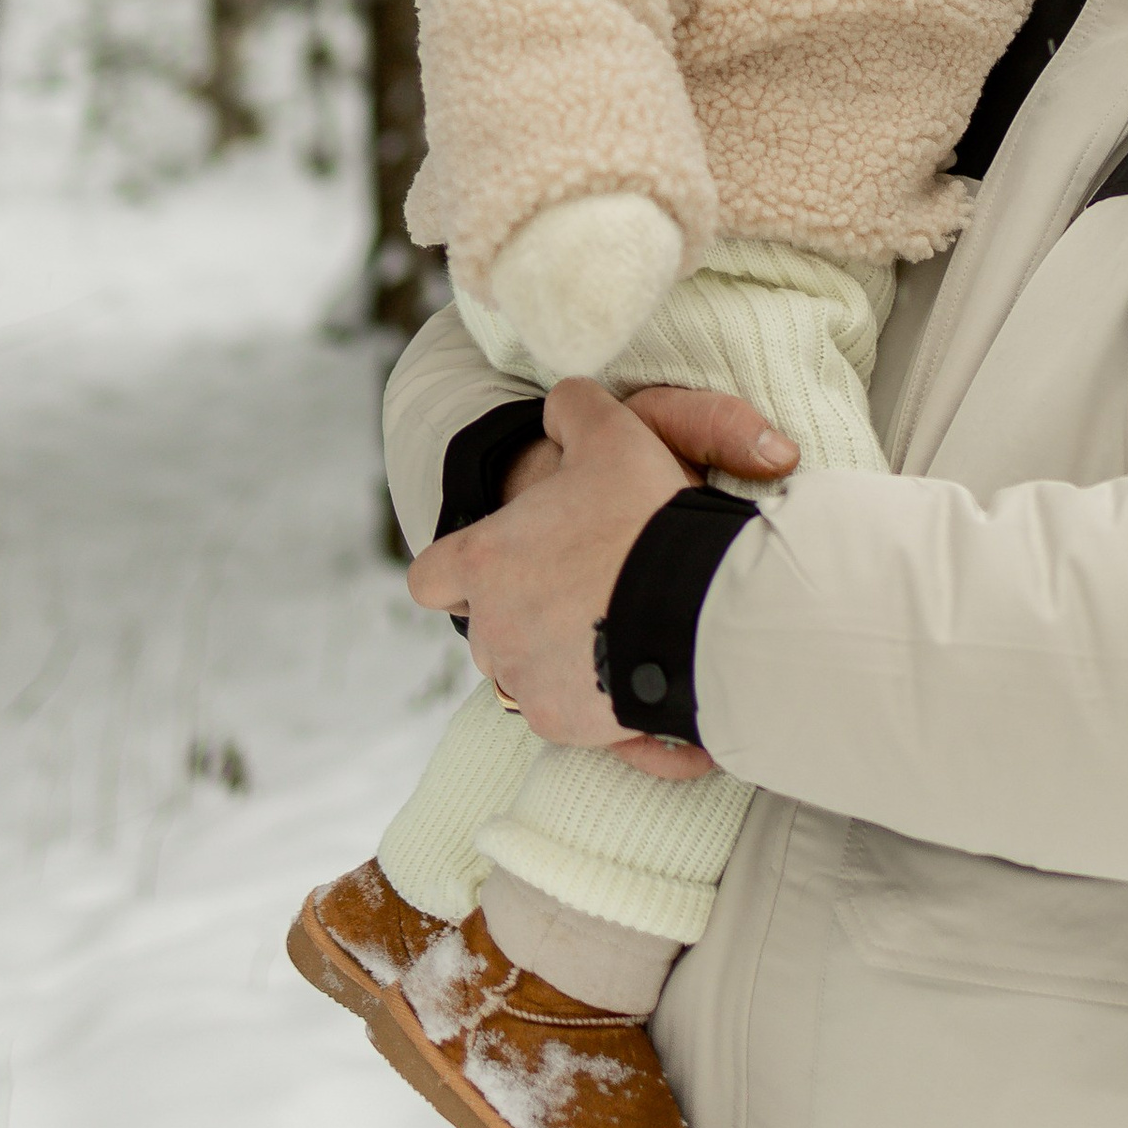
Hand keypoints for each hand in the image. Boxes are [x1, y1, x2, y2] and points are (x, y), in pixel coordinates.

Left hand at [409, 379, 787, 755]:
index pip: (428, 578)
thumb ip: (575, 410)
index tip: (496, 565)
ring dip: (553, 656)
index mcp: (486, 561)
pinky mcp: (565, 723)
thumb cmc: (648, 517)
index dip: (455, 572)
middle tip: (580, 589)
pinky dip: (591, 700)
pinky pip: (566, 712)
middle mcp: (492, 629)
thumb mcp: (615, 436)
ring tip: (611, 629)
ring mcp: (526, 680)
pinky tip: (632, 669)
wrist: (699, 605)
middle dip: (520, 613)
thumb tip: (560, 404)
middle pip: (483, 628)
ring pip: (523, 672)